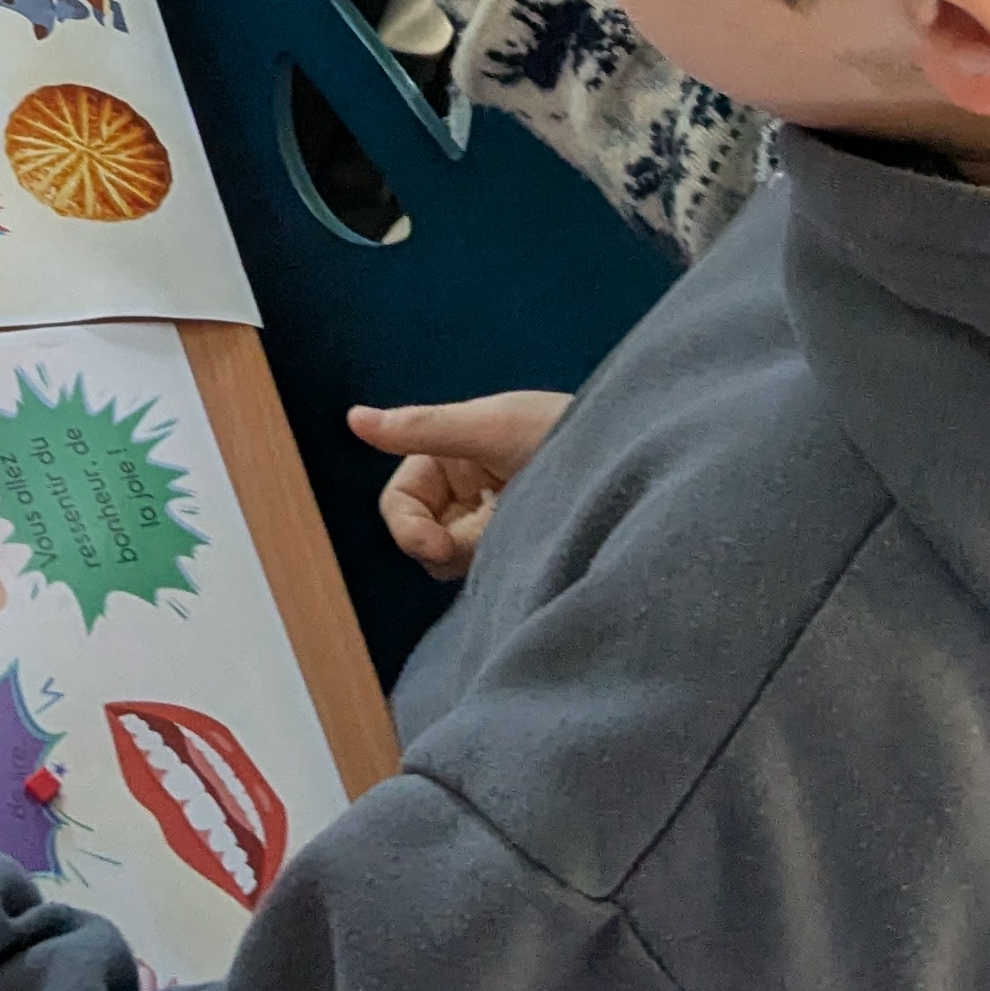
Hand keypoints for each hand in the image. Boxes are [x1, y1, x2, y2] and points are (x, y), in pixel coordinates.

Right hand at [348, 392, 572, 575]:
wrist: (635, 464)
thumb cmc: (562, 430)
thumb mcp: (491, 426)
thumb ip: (423, 428)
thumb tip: (354, 417)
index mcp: (450, 455)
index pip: (402, 502)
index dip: (410, 528)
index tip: (436, 547)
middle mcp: (466, 491)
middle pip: (423, 537)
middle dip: (448, 546)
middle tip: (490, 541)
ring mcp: (494, 524)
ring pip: (454, 561)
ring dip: (479, 556)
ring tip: (522, 535)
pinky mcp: (521, 550)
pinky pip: (488, 573)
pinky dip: (501, 568)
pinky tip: (531, 550)